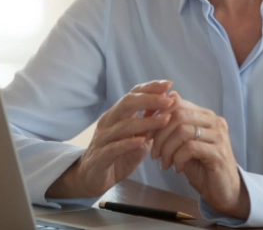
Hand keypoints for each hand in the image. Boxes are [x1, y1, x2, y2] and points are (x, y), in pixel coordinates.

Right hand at [47, 80, 174, 198]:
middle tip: (168, 101)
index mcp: (117, 115)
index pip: (133, 94)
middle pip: (127, 103)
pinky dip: (128, 143)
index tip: (168, 83)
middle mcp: (108, 122)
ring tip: (165, 120)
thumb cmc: (118, 156)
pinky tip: (142, 141)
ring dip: (146, 122)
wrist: (92, 179)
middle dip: (150, 99)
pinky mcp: (99, 158)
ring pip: (123, 125)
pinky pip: (113, 148)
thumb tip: (170, 106)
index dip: (150, 88)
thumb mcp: (138, 138)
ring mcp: (102, 139)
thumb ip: (150, 124)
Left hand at [150, 91, 248, 218]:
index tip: (148, 135)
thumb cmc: (202, 167)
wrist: (224, 191)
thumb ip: (175, 127)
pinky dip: (178, 158)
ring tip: (165, 163)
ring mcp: (218, 136)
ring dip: (167, 149)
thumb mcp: (185, 144)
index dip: (158, 117)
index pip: (178, 104)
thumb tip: (164, 101)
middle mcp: (215, 121)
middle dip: (160, 135)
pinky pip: (190, 148)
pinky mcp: (219, 152)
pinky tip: (177, 168)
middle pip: (179, 115)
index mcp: (206, 116)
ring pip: (182, 131)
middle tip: (154, 153)